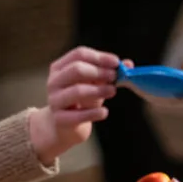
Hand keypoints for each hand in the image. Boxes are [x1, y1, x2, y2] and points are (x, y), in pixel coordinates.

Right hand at [28, 47, 129, 164]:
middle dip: (99, 72)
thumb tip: (129, 64)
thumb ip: (109, 73)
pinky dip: (95, 113)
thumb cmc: (81, 101)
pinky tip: (104, 112)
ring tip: (112, 91)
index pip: (79, 54)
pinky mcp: (59, 119)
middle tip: (114, 77)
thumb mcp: (95, 84)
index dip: (100, 57)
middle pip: (76, 69)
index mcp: (60, 67)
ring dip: (99, 90)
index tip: (117, 63)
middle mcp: (54, 82)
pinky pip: (78, 115)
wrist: (65, 127)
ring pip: (78, 91)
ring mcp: (55, 101)